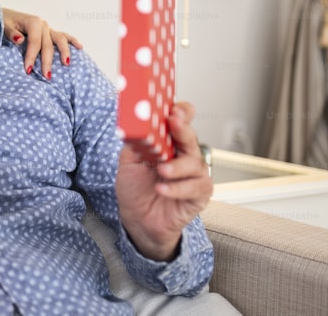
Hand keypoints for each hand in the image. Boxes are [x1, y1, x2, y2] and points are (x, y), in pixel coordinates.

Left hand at [1, 8, 82, 77]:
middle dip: (47, 61)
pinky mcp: (50, 32)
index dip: (32, 57)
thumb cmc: (5, 22)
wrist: (6, 16)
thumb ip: (11, 33)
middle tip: (46, 76)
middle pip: (48, 45)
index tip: (28, 70)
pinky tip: (80, 47)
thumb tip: (20, 40)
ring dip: (64, 52)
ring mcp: (48, 28)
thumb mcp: (5, 25)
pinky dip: (72, 41)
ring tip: (66, 64)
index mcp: (33, 22)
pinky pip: (63, 36)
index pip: (35, 43)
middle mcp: (43, 24)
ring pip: (60, 40)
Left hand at [115, 102, 212, 260]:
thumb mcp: (128, 160)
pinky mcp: (199, 194)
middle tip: (174, 124)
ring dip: (177, 166)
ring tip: (161, 171)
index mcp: (168, 141)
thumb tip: (135, 125)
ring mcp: (193, 174)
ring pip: (194, 164)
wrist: (137, 218)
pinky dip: (178, 188)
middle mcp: (184, 154)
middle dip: (183, 129)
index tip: (173, 109)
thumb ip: (135, 142)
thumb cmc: (135, 187)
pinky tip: (163, 189)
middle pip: (190, 137)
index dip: (181, 112)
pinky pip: (195, 187)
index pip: (181, 120)